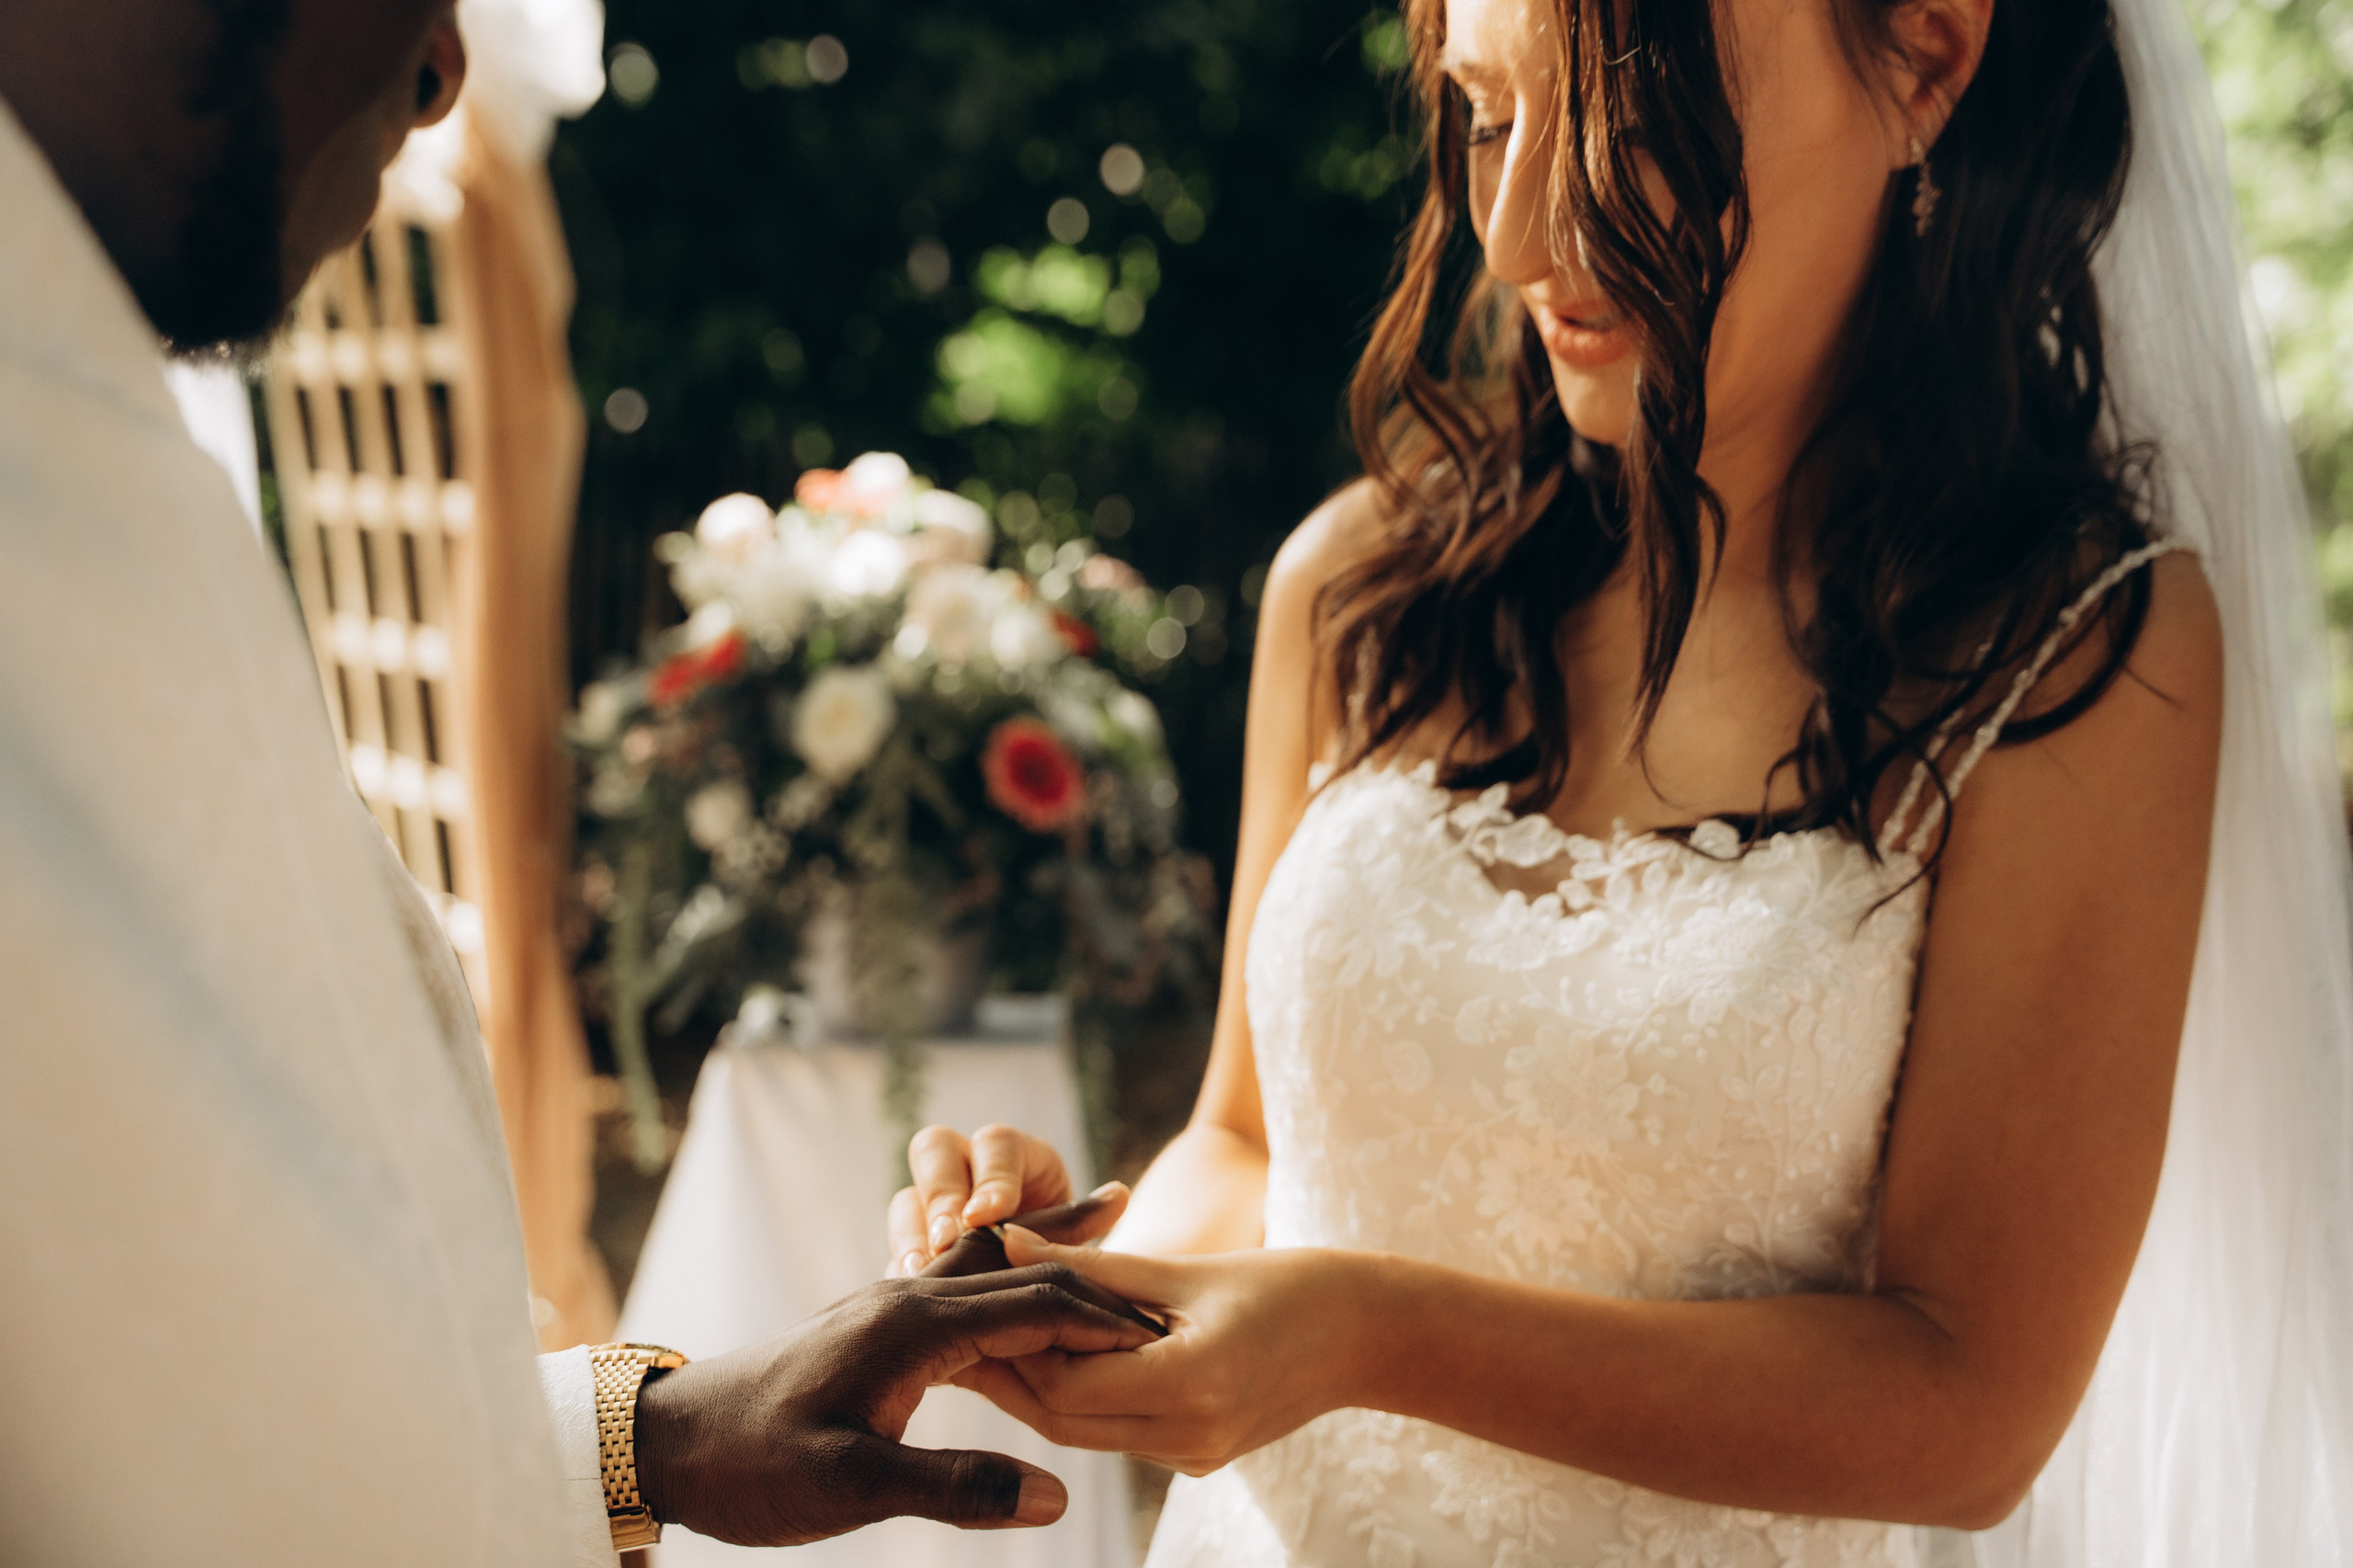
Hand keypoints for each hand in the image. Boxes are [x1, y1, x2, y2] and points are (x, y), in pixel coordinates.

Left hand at [631, 1268, 1159, 1544]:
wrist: (670, 1442)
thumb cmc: (753, 1464)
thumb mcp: (851, 1486)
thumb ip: (953, 1487)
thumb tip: (1057, 1497)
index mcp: (913, 1327)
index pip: (1036, 1308)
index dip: (1107, 1322)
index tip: (1170, 1334)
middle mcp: (908, 1299)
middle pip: (1025, 1271)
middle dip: (1100, 1275)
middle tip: (1170, 1283)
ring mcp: (891, 1306)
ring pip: (992, 1263)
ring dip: (1053, 1247)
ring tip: (1111, 1211)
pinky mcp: (876, 1325)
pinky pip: (962, 1283)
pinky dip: (1010, 1271)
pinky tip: (1019, 1276)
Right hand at [887, 1122, 1127, 1273]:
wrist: (1031, 1309)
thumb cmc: (1056, 1262)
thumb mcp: (1067, 1241)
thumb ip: (1075, 1224)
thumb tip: (1119, 1195)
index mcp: (1012, 1156)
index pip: (997, 1144)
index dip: (993, 1177)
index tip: (992, 1216)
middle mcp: (966, 1168)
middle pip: (935, 1150)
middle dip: (942, 1196)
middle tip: (947, 1240)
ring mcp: (930, 1205)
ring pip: (907, 1198)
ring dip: (912, 1233)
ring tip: (921, 1271)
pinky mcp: (910, 1247)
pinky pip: (895, 1248)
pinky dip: (901, 1269)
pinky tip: (910, 1296)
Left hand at [962, 1226, 1367, 1475]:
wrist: (1370, 1337)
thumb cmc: (1289, 1285)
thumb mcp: (1187, 1269)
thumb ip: (1093, 1264)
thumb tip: (1010, 1241)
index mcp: (1189, 1386)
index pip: (1067, 1380)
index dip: (1013, 1345)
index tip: (971, 1304)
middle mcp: (1187, 1437)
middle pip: (1064, 1419)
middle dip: (1012, 1373)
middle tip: (959, 1329)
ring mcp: (1193, 1456)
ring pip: (1085, 1432)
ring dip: (1041, 1385)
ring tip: (989, 1336)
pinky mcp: (1197, 1456)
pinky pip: (1118, 1432)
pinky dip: (1082, 1395)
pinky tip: (1052, 1353)